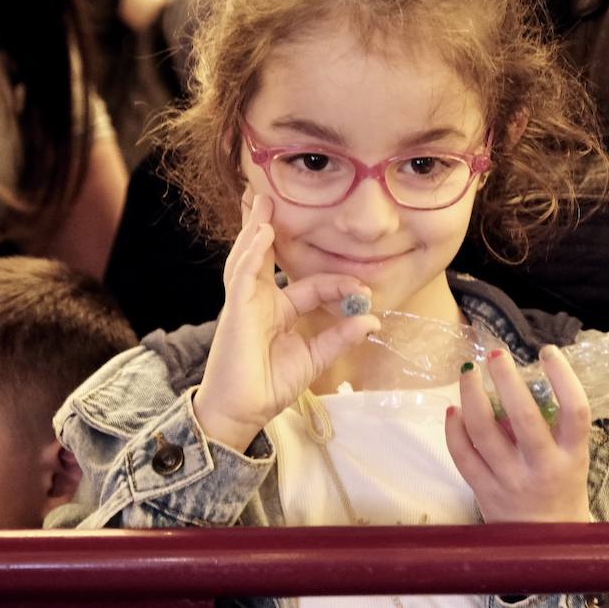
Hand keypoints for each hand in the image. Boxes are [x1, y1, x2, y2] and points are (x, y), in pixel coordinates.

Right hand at [193, 192, 379, 452]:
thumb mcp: (315, 358)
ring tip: (263, 202)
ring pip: (250, 257)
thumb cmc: (270, 385)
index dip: (339, 286)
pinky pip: (243, 275)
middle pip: (265, 256)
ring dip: (257, 229)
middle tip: (271, 196)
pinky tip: (261, 234)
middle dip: (268, 226)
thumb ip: (340, 337)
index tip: (365, 293)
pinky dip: (252, 253)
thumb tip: (372, 320)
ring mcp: (246, 301)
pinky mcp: (236, 309)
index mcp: (279, 309)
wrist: (242, 411)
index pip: (311, 285)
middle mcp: (260, 299)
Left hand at [446, 345, 590, 523]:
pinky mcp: (483, 491)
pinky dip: (454, 428)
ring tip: (469, 373)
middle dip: (506, 378)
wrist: (546, 546)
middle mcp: (542, 468)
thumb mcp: (571, 459)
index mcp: (572, 456)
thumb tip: (519, 379)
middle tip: (496, 354)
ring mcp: (509, 481)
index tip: (548, 352)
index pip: (575, 411)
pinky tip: (453, 409)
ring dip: (471, 395)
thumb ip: (552, 425)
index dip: (563, 377)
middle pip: (523, 415)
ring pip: (483, 431)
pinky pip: (462, 454)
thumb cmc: (561, 489)